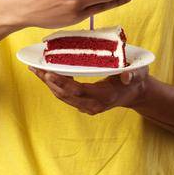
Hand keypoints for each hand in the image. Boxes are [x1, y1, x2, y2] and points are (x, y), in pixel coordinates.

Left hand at [28, 65, 150, 114]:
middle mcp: (93, 105)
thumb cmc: (135, 79)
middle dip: (49, 82)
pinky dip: (54, 85)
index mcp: (104, 97)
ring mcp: (87, 106)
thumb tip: (126, 76)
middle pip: (65, 94)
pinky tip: (45, 74)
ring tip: (35, 69)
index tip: (49, 73)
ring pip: (62, 96)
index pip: (78, 91)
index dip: (62, 83)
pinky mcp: (83, 104)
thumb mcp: (138, 73)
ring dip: (48, 83)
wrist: (134, 93)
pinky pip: (65, 95)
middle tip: (35, 68)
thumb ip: (132, 74)